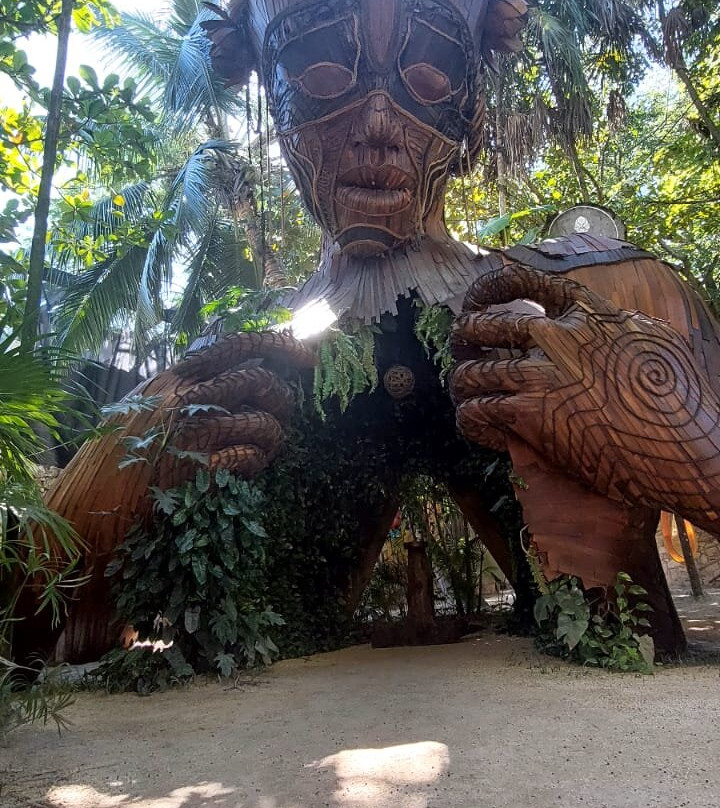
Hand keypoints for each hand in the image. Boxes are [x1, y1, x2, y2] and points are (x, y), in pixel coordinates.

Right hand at [47, 331, 314, 546]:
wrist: (84, 514)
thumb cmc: (112, 464)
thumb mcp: (142, 411)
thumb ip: (183, 391)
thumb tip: (235, 377)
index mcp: (171, 379)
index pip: (236, 344)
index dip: (280, 344)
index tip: (308, 356)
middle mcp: (184, 398)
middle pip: (262, 379)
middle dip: (284, 399)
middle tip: (283, 418)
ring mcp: (193, 433)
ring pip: (265, 421)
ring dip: (272, 439)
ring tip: (259, 452)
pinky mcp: (199, 470)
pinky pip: (250, 458)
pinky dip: (253, 465)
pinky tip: (237, 473)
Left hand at [450, 263, 719, 532]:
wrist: (684, 450)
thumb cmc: (679, 400)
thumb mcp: (653, 339)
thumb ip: (616, 322)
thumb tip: (600, 315)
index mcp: (586, 313)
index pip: (522, 283)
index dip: (489, 288)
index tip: (477, 299)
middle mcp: (556, 337)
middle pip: (481, 325)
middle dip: (463, 338)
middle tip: (462, 352)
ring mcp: (539, 376)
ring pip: (471, 372)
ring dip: (463, 385)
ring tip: (467, 395)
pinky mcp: (528, 416)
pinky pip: (476, 412)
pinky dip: (471, 420)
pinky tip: (479, 427)